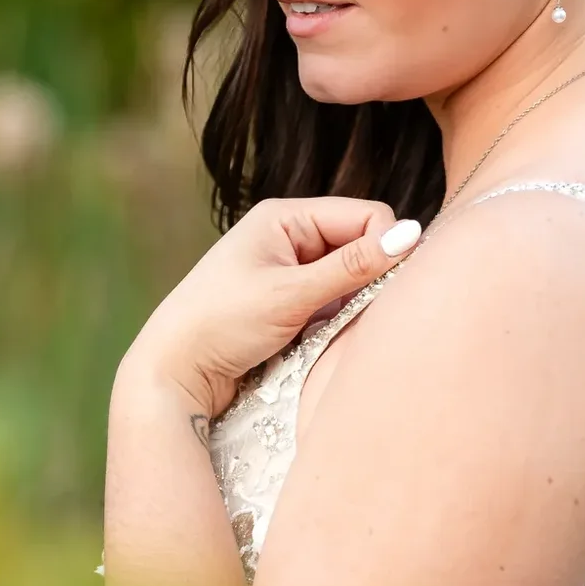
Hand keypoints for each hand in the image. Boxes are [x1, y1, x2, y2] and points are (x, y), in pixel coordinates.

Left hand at [125, 196, 423, 420]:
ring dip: (354, 302)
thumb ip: (353, 267)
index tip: (387, 288)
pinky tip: (325, 339)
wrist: (172, 371)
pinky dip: (339, 318)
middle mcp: (289, 235)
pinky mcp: (289, 300)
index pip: (366, 215)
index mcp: (285, 217)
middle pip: (361, 244)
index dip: (386, 247)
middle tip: (361, 314)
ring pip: (352, 276)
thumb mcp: (291, 295)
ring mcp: (289, 268)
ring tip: (335, 329)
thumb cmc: (221, 324)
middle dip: (370, 277)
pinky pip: (335, 300)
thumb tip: (412, 235)